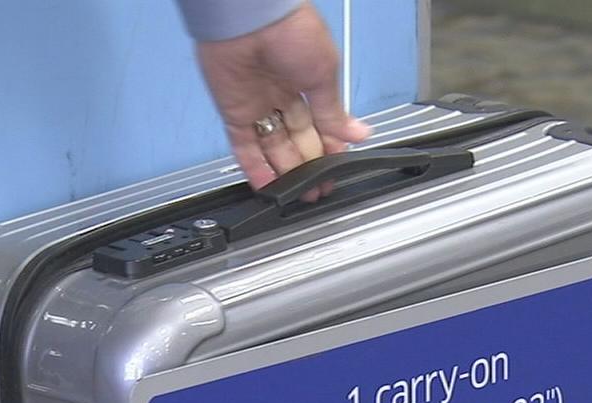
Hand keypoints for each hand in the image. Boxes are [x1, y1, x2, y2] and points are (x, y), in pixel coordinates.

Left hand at [195, 2, 370, 199]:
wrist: (251, 18)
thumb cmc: (290, 31)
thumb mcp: (324, 74)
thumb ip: (334, 112)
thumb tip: (357, 135)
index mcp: (309, 83)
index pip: (321, 126)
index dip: (328, 150)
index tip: (335, 171)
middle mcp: (282, 96)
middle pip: (297, 141)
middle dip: (309, 167)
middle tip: (318, 189)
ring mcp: (257, 105)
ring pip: (273, 148)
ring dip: (286, 173)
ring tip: (299, 195)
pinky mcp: (234, 112)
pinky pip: (244, 147)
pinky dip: (256, 168)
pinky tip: (269, 188)